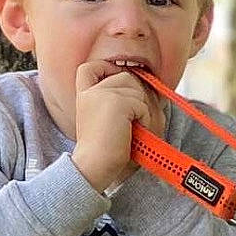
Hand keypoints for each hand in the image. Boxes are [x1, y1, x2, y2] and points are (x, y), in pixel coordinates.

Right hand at [70, 58, 164, 191]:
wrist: (95, 167)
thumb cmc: (106, 151)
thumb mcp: (110, 121)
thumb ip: (122, 101)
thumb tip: (149, 89)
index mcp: (85, 95)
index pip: (90, 68)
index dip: (108, 68)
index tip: (120, 83)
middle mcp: (91, 91)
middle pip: (126, 77)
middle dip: (138, 97)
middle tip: (136, 121)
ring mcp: (102, 93)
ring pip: (137, 88)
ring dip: (143, 109)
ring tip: (135, 129)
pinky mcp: (116, 100)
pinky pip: (142, 103)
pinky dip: (145, 119)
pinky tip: (134, 133)